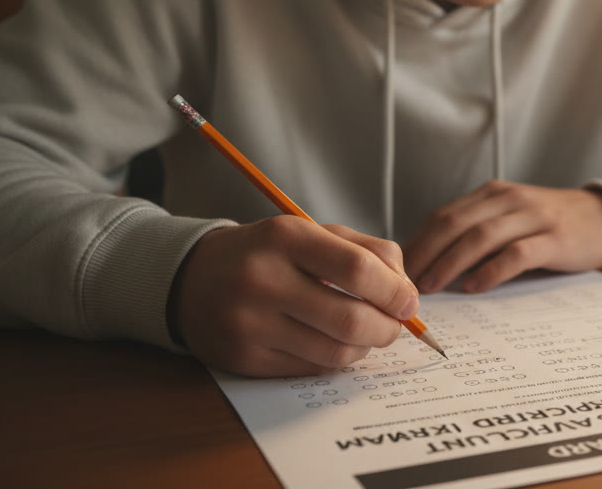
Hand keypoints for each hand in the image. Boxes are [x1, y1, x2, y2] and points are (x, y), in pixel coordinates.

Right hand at [168, 216, 419, 376]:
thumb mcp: (312, 233)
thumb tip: (408, 292)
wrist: (192, 278)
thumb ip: (367, 252)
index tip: (409, 302)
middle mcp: (263, 279)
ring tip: (367, 334)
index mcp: (285, 237)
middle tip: (395, 325)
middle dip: (388, 328)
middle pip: (351, 319)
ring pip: (335, 352)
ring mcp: (249, 323)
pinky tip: (334, 343)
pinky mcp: (243, 358)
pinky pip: (311, 369)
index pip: (358, 269)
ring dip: (365, 348)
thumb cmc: (268, 253)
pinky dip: (335, 359)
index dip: (395, 291)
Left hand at [403, 180, 601, 293]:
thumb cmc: (549, 226)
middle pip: (455, 223)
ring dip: (450, 263)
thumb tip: (429, 267)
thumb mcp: (510, 220)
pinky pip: (517, 253)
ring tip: (431, 287)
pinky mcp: (555, 238)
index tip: (397, 271)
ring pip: (481, 237)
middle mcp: (509, 199)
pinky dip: (491, 270)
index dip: (417, 243)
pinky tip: (475, 287)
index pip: (443, 216)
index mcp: (492, 194)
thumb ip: (477, 235)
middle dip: (426, 254)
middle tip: (405, 283)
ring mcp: (533, 217)